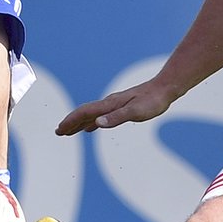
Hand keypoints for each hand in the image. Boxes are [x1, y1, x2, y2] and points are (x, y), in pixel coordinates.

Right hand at [56, 81, 172, 134]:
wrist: (164, 89)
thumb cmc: (152, 101)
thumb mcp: (135, 112)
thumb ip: (116, 118)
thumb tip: (96, 124)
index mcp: (110, 105)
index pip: (85, 113)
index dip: (71, 121)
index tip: (60, 130)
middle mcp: (109, 104)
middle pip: (84, 113)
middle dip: (71, 122)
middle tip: (58, 132)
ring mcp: (114, 105)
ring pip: (91, 115)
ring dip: (79, 123)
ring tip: (69, 131)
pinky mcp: (121, 107)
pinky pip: (101, 116)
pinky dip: (92, 122)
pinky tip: (91, 128)